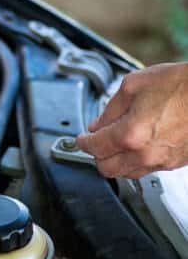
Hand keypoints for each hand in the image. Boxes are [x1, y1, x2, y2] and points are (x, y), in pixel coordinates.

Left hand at [77, 62, 187, 178]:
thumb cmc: (182, 85)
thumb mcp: (134, 85)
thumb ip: (110, 108)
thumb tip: (98, 123)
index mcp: (130, 133)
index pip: (94, 147)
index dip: (83, 142)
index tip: (81, 139)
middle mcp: (145, 153)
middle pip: (107, 169)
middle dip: (97, 155)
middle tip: (96, 142)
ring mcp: (162, 161)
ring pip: (127, 173)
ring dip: (116, 161)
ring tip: (116, 144)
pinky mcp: (176, 163)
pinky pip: (147, 170)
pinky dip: (136, 161)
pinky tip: (137, 146)